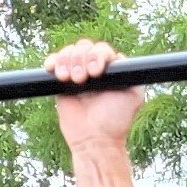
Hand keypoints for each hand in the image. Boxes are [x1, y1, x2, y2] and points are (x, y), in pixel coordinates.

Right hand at [44, 38, 140, 155]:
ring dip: (68, 61)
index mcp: (109, 71)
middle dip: (81, 59)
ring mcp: (76, 74)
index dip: (97, 55)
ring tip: (71, 80)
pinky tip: (56, 72)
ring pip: (69, 52)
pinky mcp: (61, 83)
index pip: (101, 50)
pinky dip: (53, 61)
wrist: (95, 139)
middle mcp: (93, 70)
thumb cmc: (115, 121)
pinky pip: (54, 62)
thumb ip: (132, 75)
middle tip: (82, 79)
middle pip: (84, 47)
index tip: (96, 72)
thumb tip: (121, 58)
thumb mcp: (134, 96)